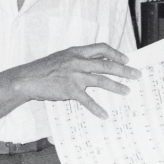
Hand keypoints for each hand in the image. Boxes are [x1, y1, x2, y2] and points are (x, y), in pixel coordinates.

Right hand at [11, 43, 140, 119]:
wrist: (27, 78)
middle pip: (106, 64)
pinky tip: (104, 115)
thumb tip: (95, 63)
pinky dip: (97, 108)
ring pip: (101, 80)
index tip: (126, 59)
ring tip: (127, 91)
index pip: (101, 48)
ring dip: (116, 86)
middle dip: (124, 70)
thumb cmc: (43, 69)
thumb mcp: (62, 57)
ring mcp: (74, 76)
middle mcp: (78, 62)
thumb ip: (78, 59)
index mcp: (76, 52)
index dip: (116, 53)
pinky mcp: (70, 90)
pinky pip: (87, 100)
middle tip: (136, 75)